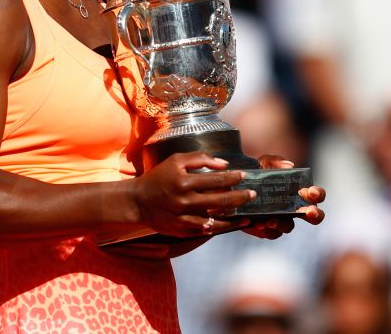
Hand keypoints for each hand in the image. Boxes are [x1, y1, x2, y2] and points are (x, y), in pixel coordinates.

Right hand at [131, 152, 254, 237]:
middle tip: (253, 195)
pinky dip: (219, 228)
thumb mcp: (175, 160)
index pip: (216, 180)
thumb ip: (200, 158)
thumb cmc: (159, 177)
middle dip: (240, 198)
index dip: (233, 178)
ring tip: (247, 216)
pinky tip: (230, 225)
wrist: (138, 200)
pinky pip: (205, 231)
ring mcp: (183, 217)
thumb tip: (224, 164)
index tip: (244, 176)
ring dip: (234, 218)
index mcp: (184, 181)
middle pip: (220, 201)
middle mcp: (184, 200)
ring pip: (215, 220)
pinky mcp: (181, 229)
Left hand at [241, 155, 325, 238]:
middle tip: (308, 212)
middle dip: (315, 214)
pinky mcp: (266, 228)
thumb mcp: (263, 163)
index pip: (315, 195)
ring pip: (289, 226)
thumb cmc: (255, 172)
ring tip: (270, 219)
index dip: (317, 194)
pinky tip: (258, 223)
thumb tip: (290, 166)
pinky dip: (266, 230)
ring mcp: (281, 219)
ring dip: (282, 223)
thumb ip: (275, 161)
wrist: (232, 185)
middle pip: (313, 216)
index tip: (309, 191)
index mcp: (297, 191)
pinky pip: (271, 233)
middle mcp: (293, 207)